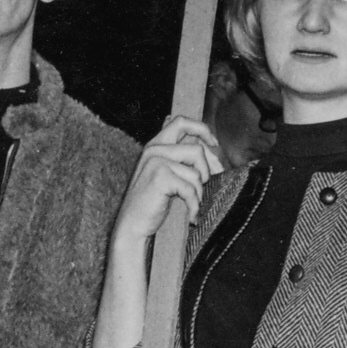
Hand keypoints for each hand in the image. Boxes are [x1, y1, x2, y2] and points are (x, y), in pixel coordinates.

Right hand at [113, 116, 223, 247]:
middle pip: (197, 149)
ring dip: (198, 193)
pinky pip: (191, 190)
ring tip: (190, 204)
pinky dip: (194, 206)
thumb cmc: (152, 202)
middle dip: (206, 170)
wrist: (132, 225)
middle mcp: (155, 149)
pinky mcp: (160, 177)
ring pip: (196, 173)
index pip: (182, 122)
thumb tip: (214, 154)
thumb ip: (183, 159)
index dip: (202, 129)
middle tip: (202, 186)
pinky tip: (191, 216)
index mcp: (156, 144)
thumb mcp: (166, 174)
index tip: (214, 143)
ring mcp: (156, 161)